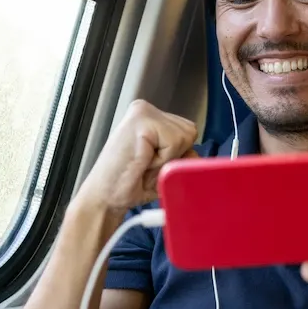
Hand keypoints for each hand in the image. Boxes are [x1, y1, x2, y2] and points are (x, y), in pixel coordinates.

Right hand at [74, 99, 198, 215]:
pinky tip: (141, 162)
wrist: (105, 199)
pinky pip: (174, 142)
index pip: (187, 131)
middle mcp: (146, 109)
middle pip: (190, 132)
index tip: (152, 164)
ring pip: (185, 137)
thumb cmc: (130, 184)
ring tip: (143, 164)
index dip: (177, 155)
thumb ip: (185, 154)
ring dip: (167, 159)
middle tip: (147, 166)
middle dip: (174, 156)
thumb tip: (202, 151)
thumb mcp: (165, 166)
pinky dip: (162, 160)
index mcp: (151, 117)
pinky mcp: (142, 120)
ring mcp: (143, 112)